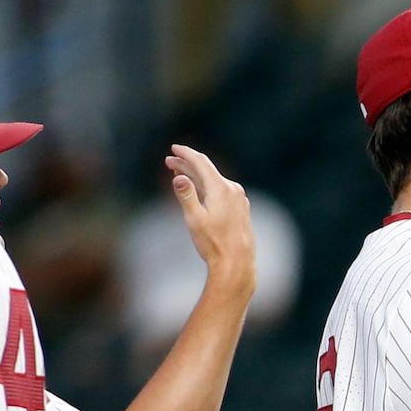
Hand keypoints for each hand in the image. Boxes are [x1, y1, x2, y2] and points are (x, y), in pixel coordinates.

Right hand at [165, 144, 253, 281]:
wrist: (237, 263)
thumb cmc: (213, 243)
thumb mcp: (194, 219)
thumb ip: (186, 196)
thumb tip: (179, 177)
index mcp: (222, 189)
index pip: (201, 163)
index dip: (186, 154)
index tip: (173, 148)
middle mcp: (233, 190)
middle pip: (207, 170)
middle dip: (187, 164)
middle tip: (169, 161)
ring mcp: (239, 199)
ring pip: (214, 180)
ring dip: (196, 175)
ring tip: (179, 172)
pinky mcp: (241, 208)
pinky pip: (221, 190)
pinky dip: (207, 186)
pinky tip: (199, 188)